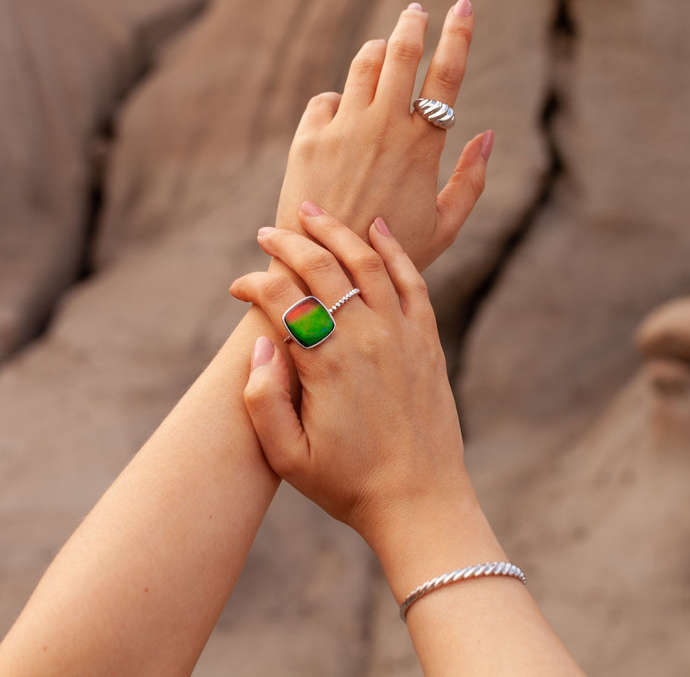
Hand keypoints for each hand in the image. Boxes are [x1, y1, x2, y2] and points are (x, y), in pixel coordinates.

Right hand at [230, 203, 473, 546]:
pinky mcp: (426, 340)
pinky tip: (376, 228)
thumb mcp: (288, 458)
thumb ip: (261, 401)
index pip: (281, 299)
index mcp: (326, 364)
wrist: (420, 502)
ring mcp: (401, 335)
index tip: (237, 287)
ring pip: (366, 262)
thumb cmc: (349, 485)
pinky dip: (393, 249)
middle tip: (267, 233)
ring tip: (312, 213)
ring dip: (336, 232)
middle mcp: (365, 338)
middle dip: (288, 243)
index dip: (252, 284)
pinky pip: (411, 281)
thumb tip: (259, 344)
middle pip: (321, 268)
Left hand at [275, 0, 492, 271]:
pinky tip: (344, 113)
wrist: (327, 273)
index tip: (462, 8)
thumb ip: (471, 181)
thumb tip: (488, 135)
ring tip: (383, 52)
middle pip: (401, 52)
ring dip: (376, 52)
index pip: (446, 74)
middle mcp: (383, 128)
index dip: (457, 35)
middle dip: (412, 24)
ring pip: (363, 65)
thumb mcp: (444, 227)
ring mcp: (343, 130)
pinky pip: (326, 99)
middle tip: (415, 12)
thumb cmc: (391, 255)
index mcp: (422, 146)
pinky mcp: (308, 139)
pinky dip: (339, 100)